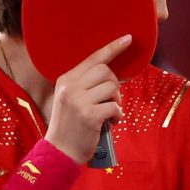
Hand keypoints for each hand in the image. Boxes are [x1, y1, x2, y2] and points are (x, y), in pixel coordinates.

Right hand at [44, 34, 130, 163]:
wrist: (60, 151)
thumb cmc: (71, 125)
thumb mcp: (71, 99)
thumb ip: (85, 85)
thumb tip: (111, 74)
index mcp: (66, 80)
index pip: (93, 58)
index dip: (112, 48)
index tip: (128, 38)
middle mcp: (70, 87)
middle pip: (105, 71)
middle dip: (114, 85)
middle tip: (111, 101)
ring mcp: (79, 101)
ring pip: (112, 88)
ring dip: (117, 102)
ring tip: (109, 114)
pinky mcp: (89, 116)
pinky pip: (114, 107)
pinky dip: (117, 116)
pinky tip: (111, 123)